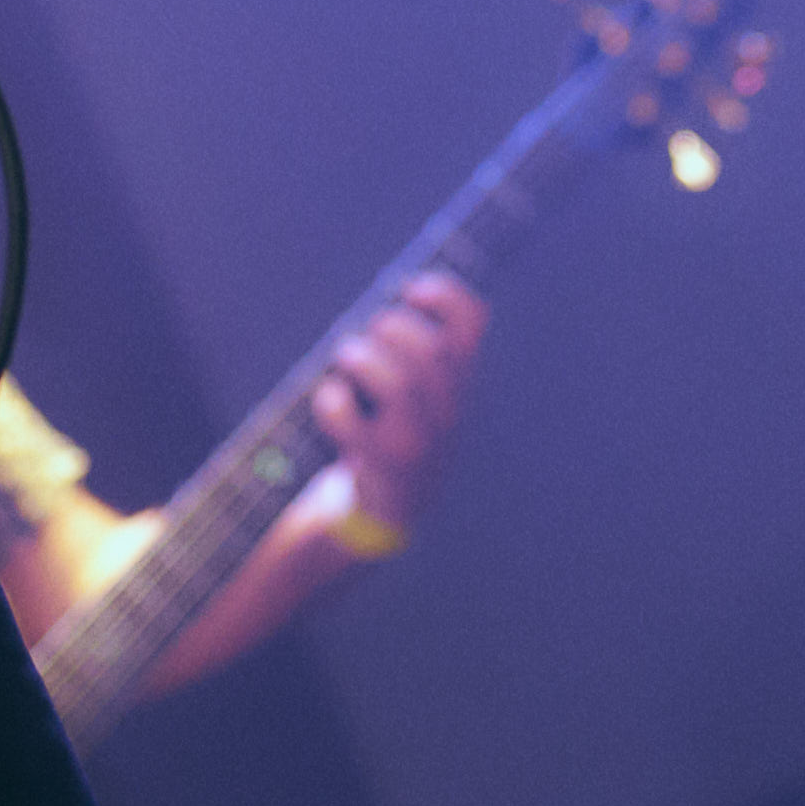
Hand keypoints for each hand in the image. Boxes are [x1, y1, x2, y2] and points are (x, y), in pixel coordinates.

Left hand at [163, 273, 487, 683]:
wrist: (382, 517)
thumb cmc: (388, 437)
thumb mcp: (413, 394)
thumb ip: (412, 349)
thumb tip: (390, 292)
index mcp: (461, 386)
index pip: (473, 322)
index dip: (442, 293)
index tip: (407, 288)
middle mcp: (450, 415)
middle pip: (430, 350)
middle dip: (390, 328)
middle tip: (366, 335)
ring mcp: (419, 446)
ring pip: (401, 383)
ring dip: (363, 359)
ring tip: (345, 360)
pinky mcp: (383, 471)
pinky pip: (355, 423)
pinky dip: (334, 402)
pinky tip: (330, 402)